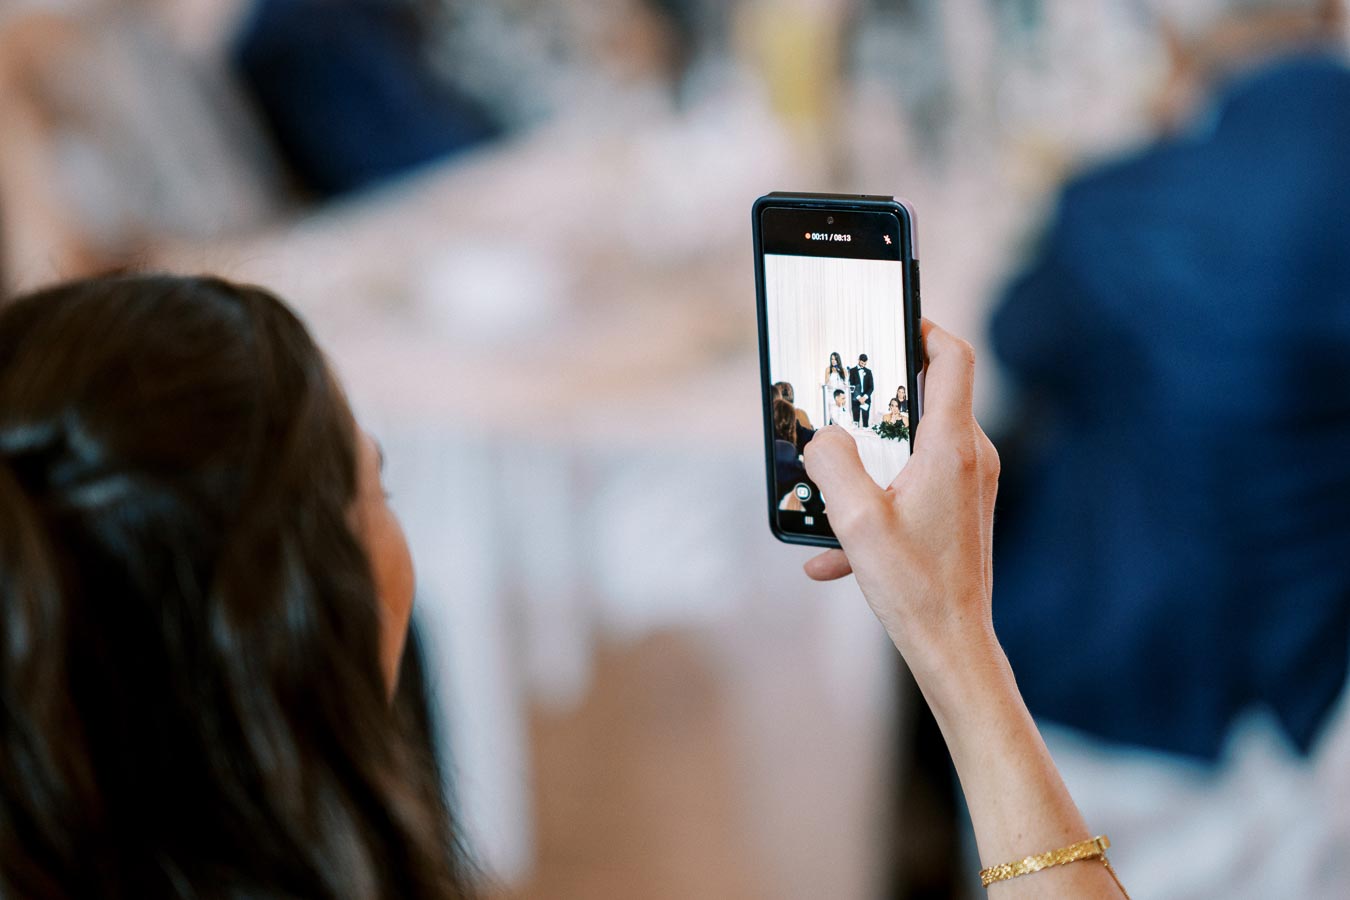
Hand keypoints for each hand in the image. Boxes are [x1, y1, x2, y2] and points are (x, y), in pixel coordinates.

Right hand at [803, 320, 999, 682]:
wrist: (953, 647)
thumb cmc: (914, 587)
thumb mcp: (856, 520)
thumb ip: (832, 463)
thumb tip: (823, 436)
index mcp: (952, 447)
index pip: (951, 358)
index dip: (923, 327)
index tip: (891, 319)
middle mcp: (970, 457)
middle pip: (929, 397)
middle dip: (878, 400)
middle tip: (839, 402)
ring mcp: (970, 486)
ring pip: (914, 447)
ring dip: (868, 463)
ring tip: (827, 491)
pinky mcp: (961, 512)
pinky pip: (912, 488)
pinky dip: (875, 506)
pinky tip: (833, 553)